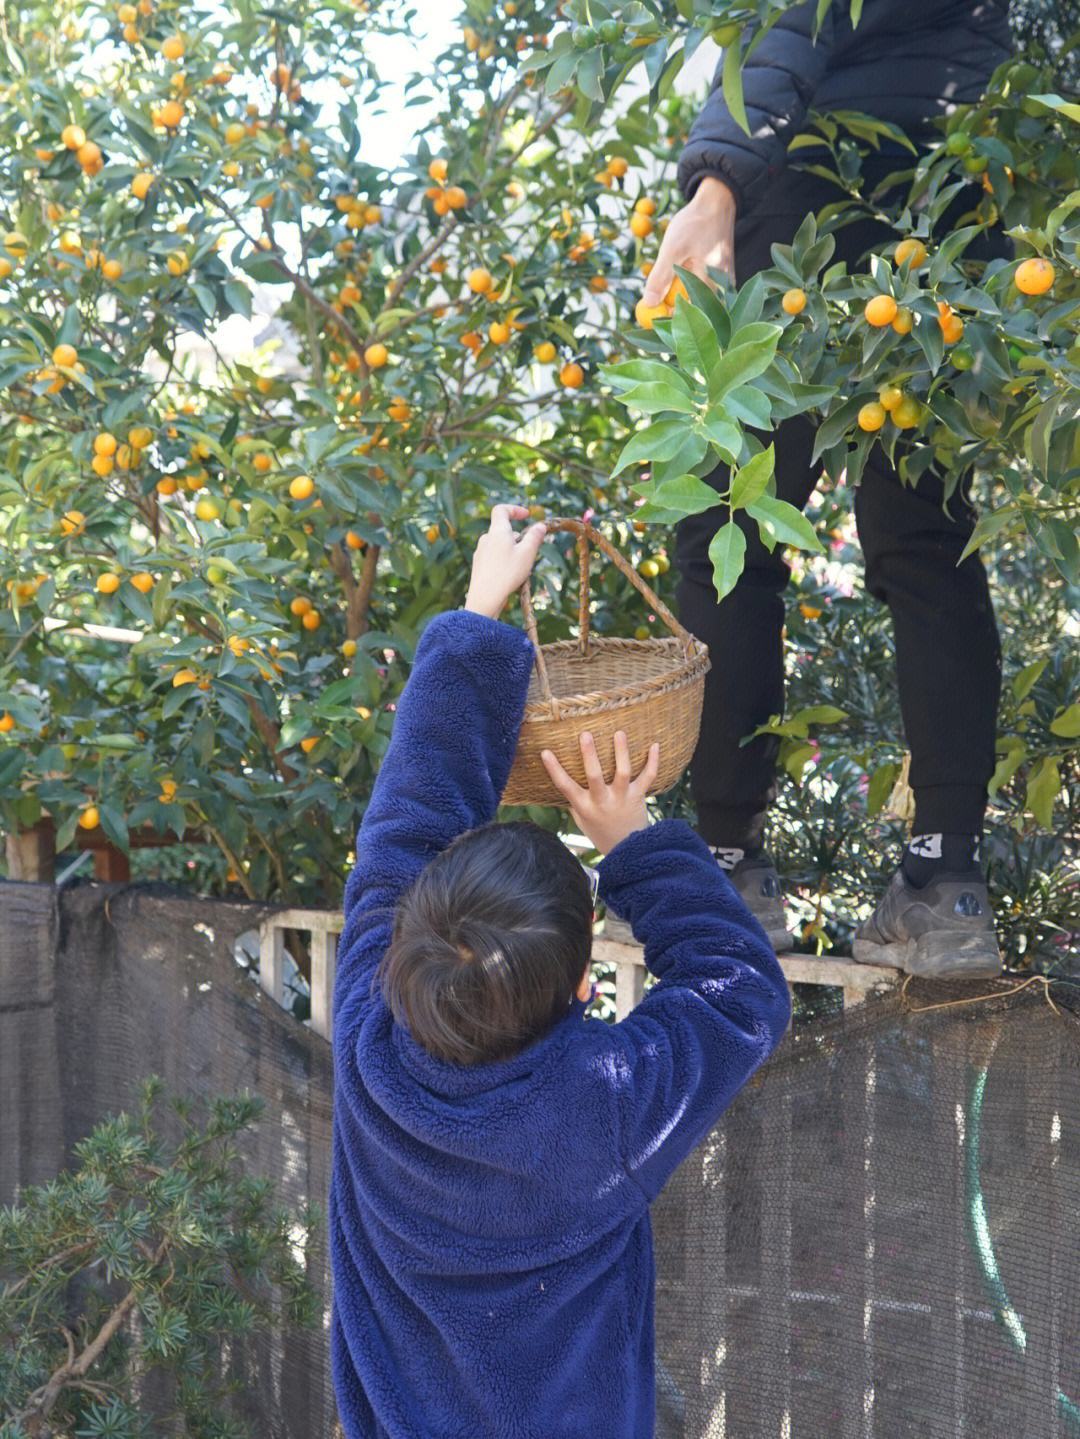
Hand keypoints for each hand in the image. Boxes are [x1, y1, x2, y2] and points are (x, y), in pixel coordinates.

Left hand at [464, 504, 546, 618]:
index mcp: (497, 531)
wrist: (485, 598)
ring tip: (522, 569)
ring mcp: (480, 552)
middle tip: (531, 552)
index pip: (501, 510)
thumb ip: (535, 537)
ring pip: (500, 545)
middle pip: (504, 530)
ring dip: (513, 551)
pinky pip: (494, 558)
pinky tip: (510, 577)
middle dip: (519, 537)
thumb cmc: (507, 574)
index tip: (527, 516)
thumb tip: (540, 525)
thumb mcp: (527, 554)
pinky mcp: (479, 566)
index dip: (514, 509)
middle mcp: (486, 539)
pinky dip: (505, 561)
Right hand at [541, 730, 659, 855]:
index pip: (565, 786)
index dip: (554, 769)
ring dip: (621, 751)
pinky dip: (653, 762)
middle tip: (585, 734)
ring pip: (622, 772)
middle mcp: (602, 801)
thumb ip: (574, 801)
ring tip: (619, 733)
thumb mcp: (582, 820)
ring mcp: (622, 798)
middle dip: (589, 754)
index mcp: (584, 806)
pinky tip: (655, 745)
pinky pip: (648, 777)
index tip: (545, 752)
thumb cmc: (600, 832)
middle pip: (594, 775)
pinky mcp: (638, 797)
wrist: (627, 852)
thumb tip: (561, 778)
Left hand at [640, 176, 736, 308]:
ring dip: (680, 301)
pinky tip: (679, 283)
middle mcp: (723, 290)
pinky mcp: (722, 280)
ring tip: (665, 295)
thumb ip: (661, 277)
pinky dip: (687, 291)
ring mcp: (724, 285)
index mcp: (713, 285)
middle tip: (653, 309)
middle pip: (695, 313)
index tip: (649, 318)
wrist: (716, 203)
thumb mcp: (673, 249)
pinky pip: (702, 293)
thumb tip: (649, 303)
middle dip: (673, 312)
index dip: (668, 320)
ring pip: (698, 303)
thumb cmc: (695, 223)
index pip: (690, 316)